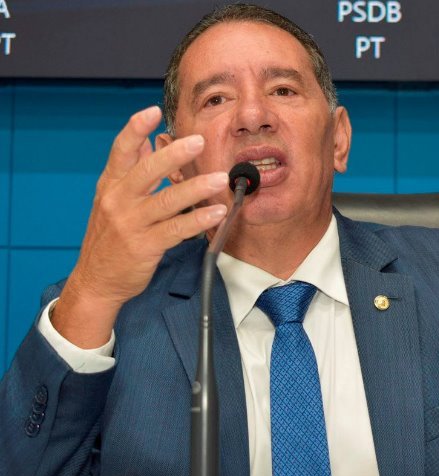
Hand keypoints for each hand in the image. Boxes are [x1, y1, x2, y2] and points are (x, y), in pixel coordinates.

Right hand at [52, 106, 228, 347]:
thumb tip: (148, 140)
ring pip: (166, 200)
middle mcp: (118, 200)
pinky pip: (176, 229)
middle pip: (146, 171)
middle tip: (198, 141)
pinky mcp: (144, 246)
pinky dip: (198, 219)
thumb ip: (131, 171)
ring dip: (196, 188)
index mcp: (111, 185)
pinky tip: (217, 212)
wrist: (97, 280)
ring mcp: (130, 224)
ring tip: (220, 178)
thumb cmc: (110, 237)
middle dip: (173, 154)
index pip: (120, 151)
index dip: (135, 129)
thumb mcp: (112, 200)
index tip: (152, 111)